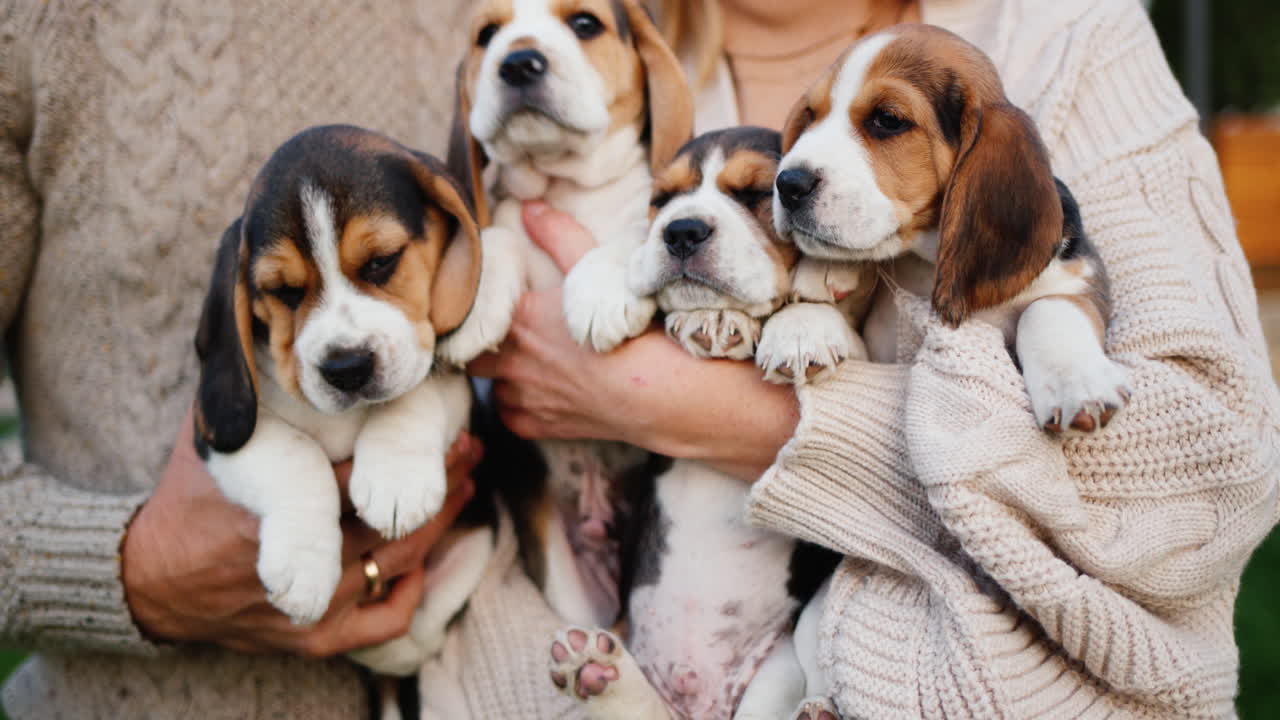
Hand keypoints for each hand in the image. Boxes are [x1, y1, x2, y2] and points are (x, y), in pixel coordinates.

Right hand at [121, 408, 479, 657]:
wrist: (156, 580)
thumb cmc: (191, 498)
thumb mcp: (214, 438)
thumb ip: (249, 393)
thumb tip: (277, 328)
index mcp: (281, 510)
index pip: (369, 484)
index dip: (420, 458)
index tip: (450, 428)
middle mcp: (305, 566)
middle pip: (399, 526)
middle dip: (444, 486)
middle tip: (470, 451)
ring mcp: (314, 608)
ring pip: (400, 566)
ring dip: (441, 525)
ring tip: (464, 486)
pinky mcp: (317, 638)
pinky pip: (385, 619)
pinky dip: (411, 588)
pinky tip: (425, 556)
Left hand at [469, 202, 798, 479]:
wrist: (659, 392)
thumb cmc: (631, 331)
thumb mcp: (596, 270)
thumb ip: (558, 235)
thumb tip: (529, 206)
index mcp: (519, 317)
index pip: (471, 310)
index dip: (477, 307)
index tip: (487, 305)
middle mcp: (512, 359)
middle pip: (471, 352)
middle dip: (482, 344)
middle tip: (504, 336)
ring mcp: (524, 396)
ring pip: (491, 385)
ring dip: (502, 376)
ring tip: (527, 366)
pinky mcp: (537, 426)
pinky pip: (510, 417)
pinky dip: (519, 408)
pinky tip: (540, 394)